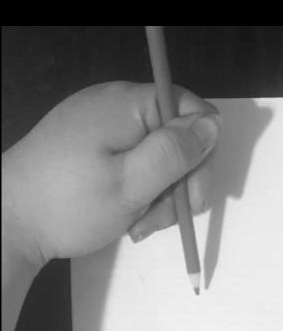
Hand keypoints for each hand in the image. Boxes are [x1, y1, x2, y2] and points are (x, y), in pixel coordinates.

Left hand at [1, 81, 220, 267]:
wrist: (10, 222)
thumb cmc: (69, 205)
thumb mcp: (131, 184)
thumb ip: (175, 153)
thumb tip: (213, 124)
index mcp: (127, 105)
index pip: (191, 110)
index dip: (202, 154)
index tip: (194, 198)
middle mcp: (116, 108)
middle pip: (175, 138)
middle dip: (179, 184)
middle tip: (164, 221)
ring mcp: (102, 128)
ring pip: (157, 159)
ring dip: (159, 198)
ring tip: (138, 226)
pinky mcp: (92, 149)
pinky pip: (133, 166)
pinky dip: (138, 195)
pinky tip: (127, 220)